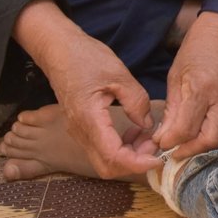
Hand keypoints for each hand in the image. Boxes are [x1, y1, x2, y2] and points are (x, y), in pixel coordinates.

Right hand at [13, 0, 158, 179]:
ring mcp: (78, 132)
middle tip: (154, 145)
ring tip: (148, 136)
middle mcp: (80, 132)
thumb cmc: (86, 58)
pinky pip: (101, 149)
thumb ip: (137, 102)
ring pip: (104, 160)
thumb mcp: (119, 74)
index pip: (113, 157)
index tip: (158, 157)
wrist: (59, 50)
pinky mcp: (81, 129)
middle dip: (134, 163)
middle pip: (107, 167)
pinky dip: (121, 148)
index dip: (137, 163)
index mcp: (89, 119)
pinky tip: (135, 132)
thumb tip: (148, 125)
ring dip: (129, 156)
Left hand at [152, 11, 217, 159]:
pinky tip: (204, 133)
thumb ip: (172, 109)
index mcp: (201, 88)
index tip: (161, 142)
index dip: (170, 142)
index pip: (186, 129)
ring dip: (204, 148)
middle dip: (190, 152)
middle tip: (175, 153)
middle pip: (210, 141)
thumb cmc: (198, 49)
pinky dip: (216, 137)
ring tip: (188, 146)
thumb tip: (163, 137)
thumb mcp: (176, 75)